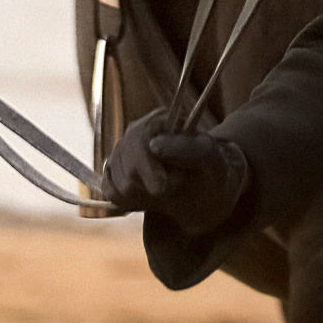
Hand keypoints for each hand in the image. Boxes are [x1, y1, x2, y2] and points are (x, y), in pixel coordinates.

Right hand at [104, 106, 250, 233]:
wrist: (204, 191)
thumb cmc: (211, 171)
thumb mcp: (211, 158)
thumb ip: (187, 149)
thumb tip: (154, 144)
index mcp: (160, 120)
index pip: (137, 139)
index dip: (147, 166)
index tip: (161, 188)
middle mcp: (136, 132)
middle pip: (123, 164)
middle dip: (148, 184)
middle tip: (169, 188)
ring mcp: (121, 153)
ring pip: (118, 184)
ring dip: (144, 195)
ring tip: (164, 189)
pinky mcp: (113, 173)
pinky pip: (111, 193)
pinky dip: (131, 202)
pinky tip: (148, 197)